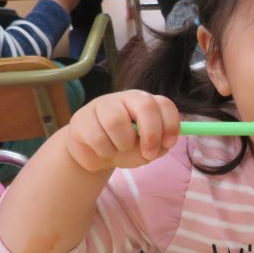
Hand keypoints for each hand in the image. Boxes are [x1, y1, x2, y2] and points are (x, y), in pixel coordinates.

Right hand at [65, 90, 180, 171]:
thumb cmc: (125, 148)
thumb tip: (161, 143)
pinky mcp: (82, 118)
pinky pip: (97, 137)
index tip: (168, 144)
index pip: (164, 104)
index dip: (170, 125)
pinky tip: (102, 152)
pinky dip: (104, 152)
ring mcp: (102, 105)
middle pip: (145, 105)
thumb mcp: (146, 151)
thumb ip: (158, 147)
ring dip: (123, 145)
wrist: (94, 154)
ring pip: (116, 122)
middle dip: (151, 133)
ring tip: (118, 150)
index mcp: (146, 103)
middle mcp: (126, 98)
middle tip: (148, 153)